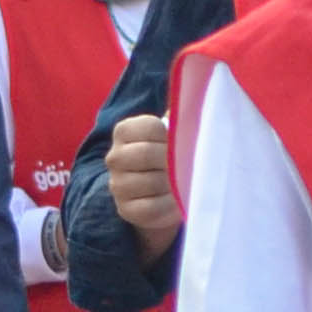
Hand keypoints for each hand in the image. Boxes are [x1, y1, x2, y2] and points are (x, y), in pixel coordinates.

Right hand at [104, 111, 179, 242]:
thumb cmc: (168, 155)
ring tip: (186, 183)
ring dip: (174, 184)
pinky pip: (151, 208)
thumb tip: (196, 101)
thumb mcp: (172, 134)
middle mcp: (115, 157)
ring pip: (151, 182)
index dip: (174, 136)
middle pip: (147, 154)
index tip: (185, 143)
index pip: (151, 127)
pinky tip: (179, 201)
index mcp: (124, 131)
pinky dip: (170, 206)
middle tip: (191, 165)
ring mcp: (117, 185)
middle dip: (174, 161)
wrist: (157, 193)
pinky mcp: (125, 209)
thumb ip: (181, 117)